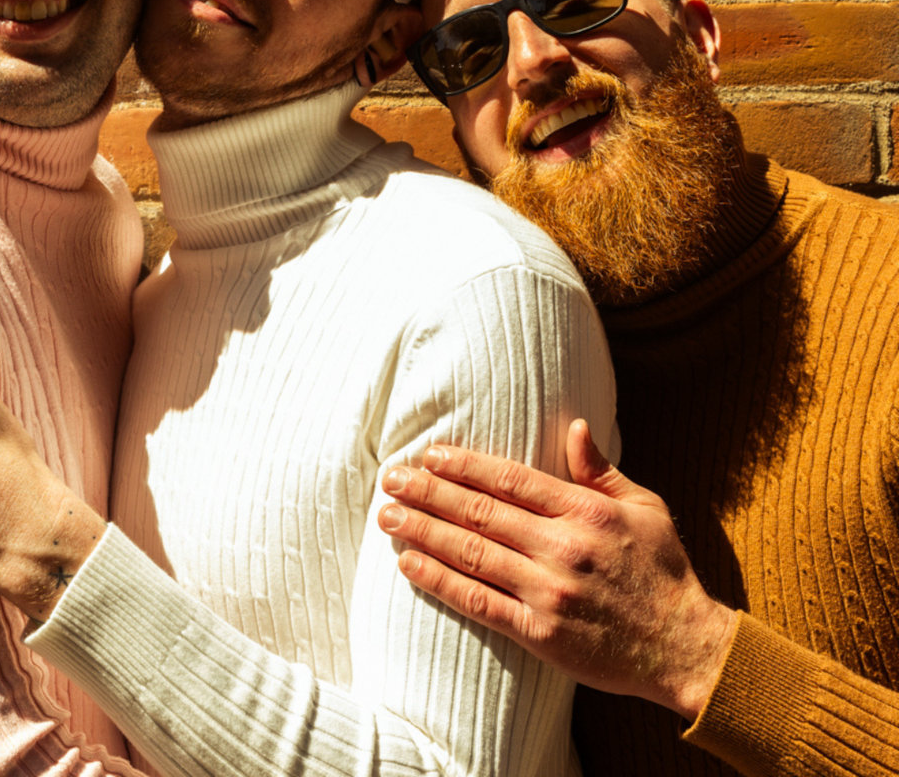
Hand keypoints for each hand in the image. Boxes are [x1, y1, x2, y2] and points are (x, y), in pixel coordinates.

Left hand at [377, 420, 735, 720]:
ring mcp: (549, 592)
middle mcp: (563, 547)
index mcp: (585, 512)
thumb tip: (576, 426)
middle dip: (428, 491)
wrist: (687, 649)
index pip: (510, 479)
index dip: (464, 464)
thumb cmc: (664, 572)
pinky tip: (410, 565)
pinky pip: (479, 603)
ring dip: (422, 531)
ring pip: (471, 553)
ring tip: (387, 516)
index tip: (430, 454)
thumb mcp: (645, 508)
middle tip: (391, 478)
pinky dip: (439, 582)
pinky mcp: (541, 634)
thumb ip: (601, 470)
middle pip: (480, 511)